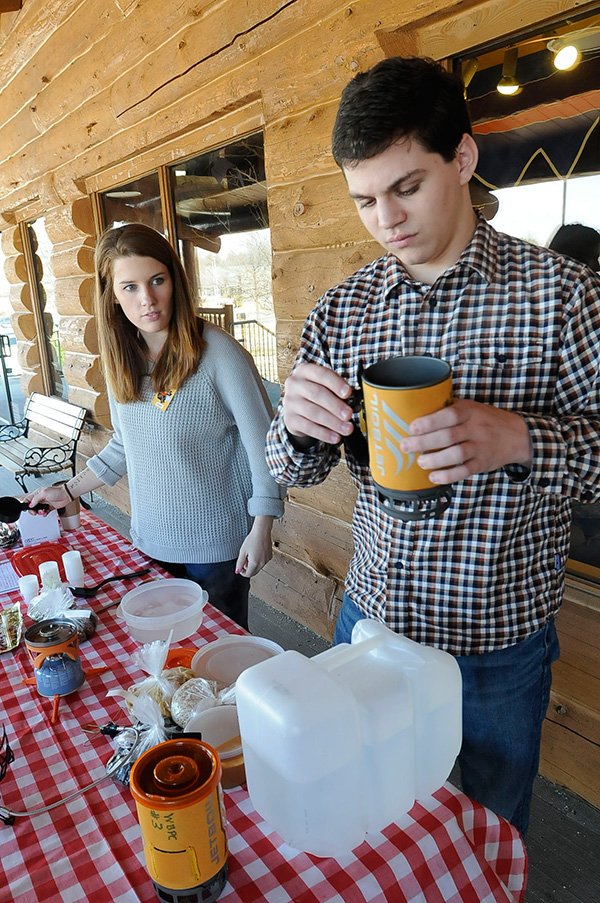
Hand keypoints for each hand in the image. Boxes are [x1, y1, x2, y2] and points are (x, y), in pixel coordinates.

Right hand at [24, 485, 70, 513]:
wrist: (67, 495)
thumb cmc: (57, 491)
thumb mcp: (44, 493)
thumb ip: (36, 499)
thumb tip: (31, 505)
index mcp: (37, 493)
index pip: (28, 499)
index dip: (26, 504)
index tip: (28, 508)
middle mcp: (40, 498)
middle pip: (32, 506)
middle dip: (33, 510)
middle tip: (35, 512)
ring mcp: (45, 503)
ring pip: (38, 510)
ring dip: (39, 512)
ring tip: (42, 512)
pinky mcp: (50, 507)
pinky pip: (44, 512)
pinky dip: (44, 514)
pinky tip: (45, 513)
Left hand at [235, 516, 274, 577]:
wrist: (262, 531)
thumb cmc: (252, 539)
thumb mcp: (243, 551)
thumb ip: (240, 562)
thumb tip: (237, 570)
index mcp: (255, 562)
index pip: (248, 574)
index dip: (243, 572)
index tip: (240, 568)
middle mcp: (262, 563)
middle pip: (254, 572)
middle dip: (248, 569)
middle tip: (245, 560)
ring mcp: (267, 560)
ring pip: (259, 567)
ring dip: (253, 564)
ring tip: (250, 554)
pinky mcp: (270, 556)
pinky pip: (263, 562)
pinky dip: (259, 560)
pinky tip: (256, 552)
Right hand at [282, 362, 353, 444]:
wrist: (297, 409)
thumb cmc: (316, 395)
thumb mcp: (325, 387)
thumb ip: (338, 392)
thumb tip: (355, 404)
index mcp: (305, 371)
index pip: (321, 374)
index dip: (336, 383)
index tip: (348, 393)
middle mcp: (294, 384)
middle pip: (317, 394)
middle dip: (336, 405)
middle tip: (349, 415)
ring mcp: (290, 402)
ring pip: (313, 412)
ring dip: (332, 422)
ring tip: (346, 428)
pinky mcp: (289, 419)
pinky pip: (308, 427)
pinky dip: (324, 433)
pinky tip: (335, 437)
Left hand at [401, 398, 532, 484]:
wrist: (517, 435)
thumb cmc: (485, 420)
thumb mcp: (471, 408)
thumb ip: (450, 409)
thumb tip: (416, 410)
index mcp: (469, 411)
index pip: (449, 415)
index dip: (430, 422)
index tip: (412, 428)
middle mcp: (475, 428)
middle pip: (448, 436)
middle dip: (424, 442)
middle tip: (406, 446)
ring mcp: (480, 447)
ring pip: (456, 454)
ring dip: (435, 460)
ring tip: (421, 462)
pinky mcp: (483, 463)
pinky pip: (465, 471)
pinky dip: (448, 476)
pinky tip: (434, 477)